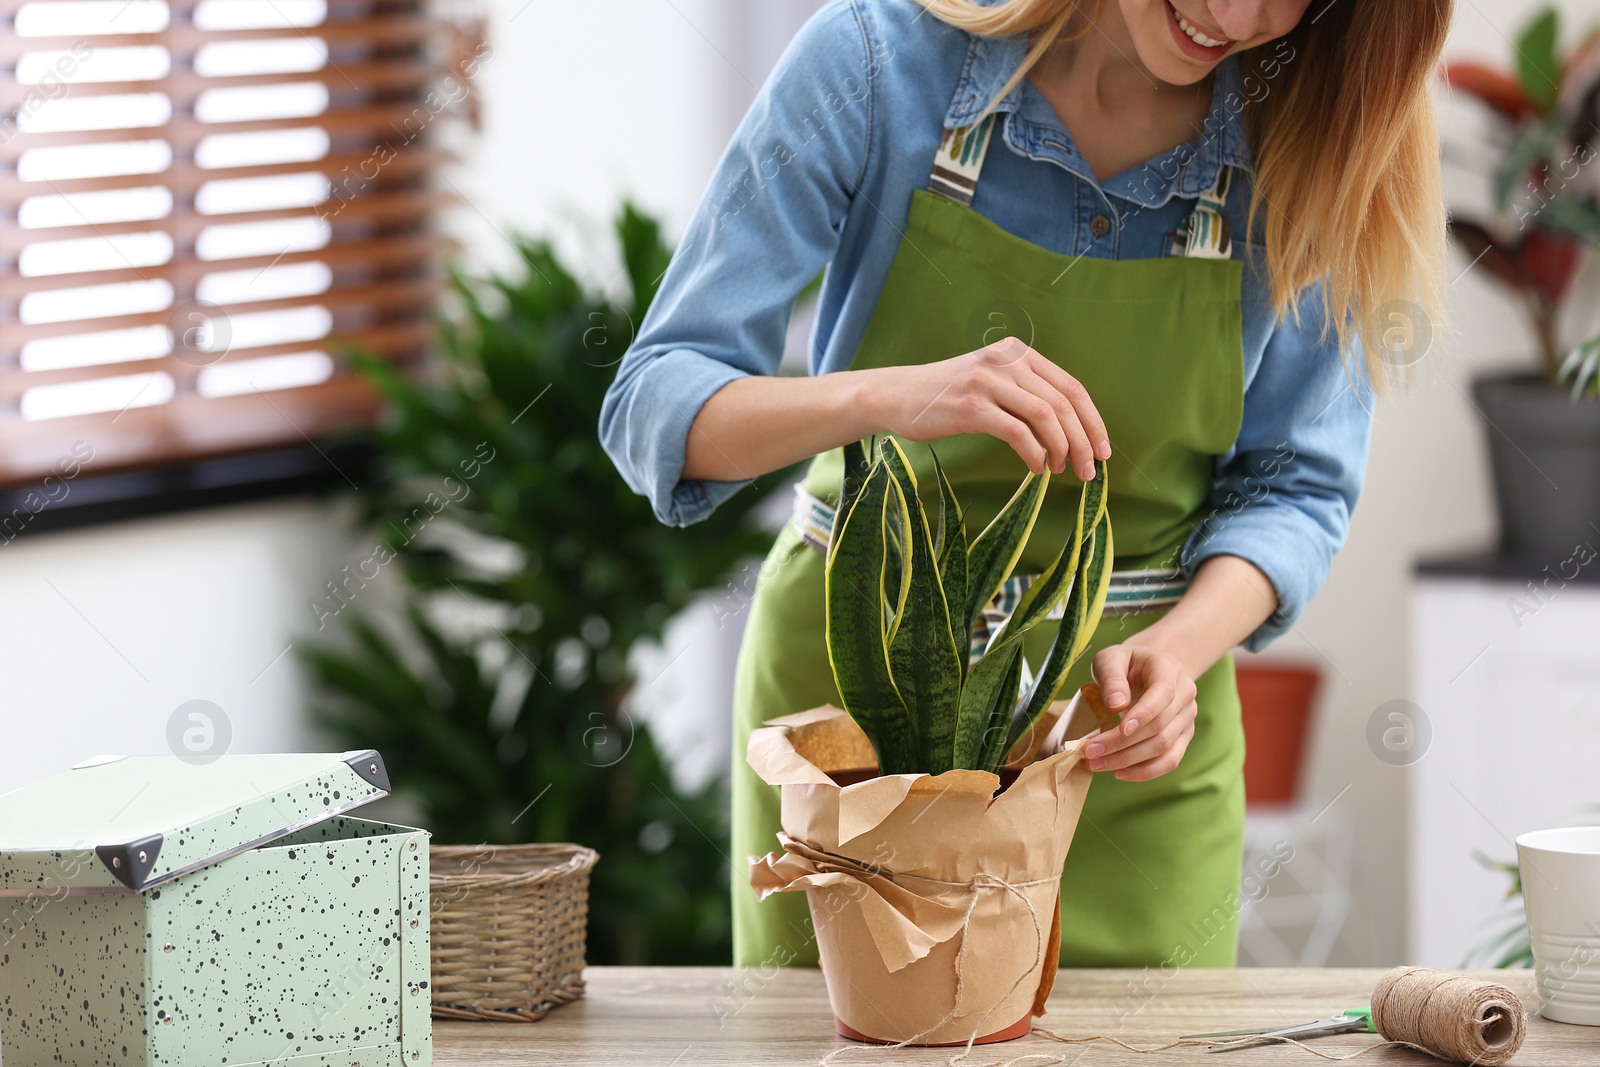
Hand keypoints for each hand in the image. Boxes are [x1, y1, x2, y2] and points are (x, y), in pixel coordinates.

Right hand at [863, 337, 1110, 478]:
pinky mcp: (971, 406)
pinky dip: (1034, 454)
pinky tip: (1036, 468)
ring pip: (1045, 416)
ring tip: (1064, 471)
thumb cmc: (945, 396)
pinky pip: (1017, 432)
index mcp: (1016, 352)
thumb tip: (1068, 432)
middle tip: (1090, 470)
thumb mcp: (990, 380)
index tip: (1103, 449)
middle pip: (1063, 402)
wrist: (896, 395)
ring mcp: (988, 381)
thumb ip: (1024, 393)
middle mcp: (1005, 360)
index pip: (1070, 386)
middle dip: (1083, 441)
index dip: (1093, 420)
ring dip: (1063, 449)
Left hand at [1084, 642, 1198, 780]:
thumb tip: (1116, 705)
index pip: (1163, 694)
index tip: (1119, 729)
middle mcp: (1185, 694)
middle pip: (1159, 726)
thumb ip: (1112, 678)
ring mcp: (1187, 717)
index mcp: (1169, 668)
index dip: (1143, 714)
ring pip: (1164, 747)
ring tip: (1096, 764)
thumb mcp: (1111, 658)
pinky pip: (1170, 760)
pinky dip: (1146, 771)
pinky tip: (1119, 772)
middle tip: (1089, 752)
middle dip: (1122, 743)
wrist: (1145, 669)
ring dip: (1129, 760)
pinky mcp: (1183, 736)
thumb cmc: (1124, 663)